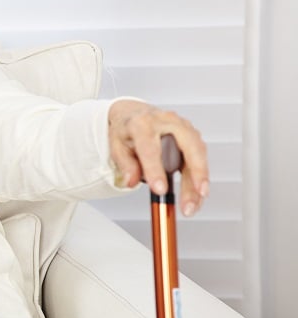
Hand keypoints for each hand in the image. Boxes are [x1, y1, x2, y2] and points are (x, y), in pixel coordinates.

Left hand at [107, 99, 209, 216]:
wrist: (134, 113)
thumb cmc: (126, 129)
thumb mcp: (116, 146)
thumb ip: (125, 165)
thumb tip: (132, 181)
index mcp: (142, 123)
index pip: (151, 149)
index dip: (156, 171)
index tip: (160, 190)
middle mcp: (166, 121)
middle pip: (188, 146)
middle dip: (195, 173)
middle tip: (196, 196)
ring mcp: (183, 126)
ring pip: (199, 153)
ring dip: (200, 181)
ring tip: (194, 203)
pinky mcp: (192, 135)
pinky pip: (200, 157)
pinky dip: (201, 178)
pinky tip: (197, 194)